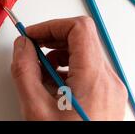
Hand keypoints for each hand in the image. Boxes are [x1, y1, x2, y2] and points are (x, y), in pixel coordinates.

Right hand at [11, 17, 127, 120]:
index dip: (51, 25)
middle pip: (83, 38)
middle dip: (52, 39)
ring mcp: (111, 90)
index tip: (32, 35)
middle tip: (31, 49)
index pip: (78, 28)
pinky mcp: (108, 98)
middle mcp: (108, 81)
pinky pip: (88, 71)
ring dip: (59, 55)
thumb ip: (24, 70)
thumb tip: (22, 46)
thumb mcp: (35, 108)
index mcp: (94, 78)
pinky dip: (68, 70)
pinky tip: (52, 87)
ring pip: (85, 54)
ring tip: (39, 73)